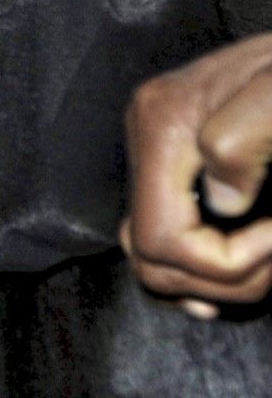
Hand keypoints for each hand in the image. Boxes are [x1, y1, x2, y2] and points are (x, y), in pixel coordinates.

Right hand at [124, 35, 271, 311]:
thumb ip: (239, 141)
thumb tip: (223, 203)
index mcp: (161, 123)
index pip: (161, 238)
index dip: (225, 264)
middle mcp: (146, 136)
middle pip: (149, 257)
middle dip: (220, 279)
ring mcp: (156, 150)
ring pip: (151, 257)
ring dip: (212, 281)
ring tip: (266, 261)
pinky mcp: (174, 160)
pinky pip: (161, 234)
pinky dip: (195, 270)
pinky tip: (232, 272)